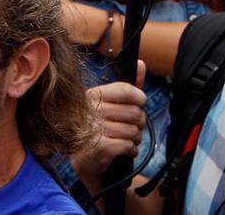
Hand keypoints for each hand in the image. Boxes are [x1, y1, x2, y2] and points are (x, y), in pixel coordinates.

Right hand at [72, 60, 147, 180]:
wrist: (84, 160)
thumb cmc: (98, 128)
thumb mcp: (110, 105)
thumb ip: (127, 87)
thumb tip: (141, 64)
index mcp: (93, 95)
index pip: (127, 90)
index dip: (140, 99)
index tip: (139, 105)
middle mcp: (91, 110)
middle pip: (135, 112)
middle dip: (139, 123)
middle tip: (131, 127)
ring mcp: (94, 128)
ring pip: (133, 131)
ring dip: (135, 139)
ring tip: (126, 139)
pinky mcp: (98, 147)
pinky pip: (128, 145)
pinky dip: (131, 150)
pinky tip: (124, 150)